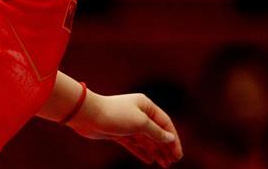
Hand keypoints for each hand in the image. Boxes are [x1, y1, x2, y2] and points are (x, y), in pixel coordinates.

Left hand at [67, 92, 182, 166]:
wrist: (89, 116)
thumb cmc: (116, 114)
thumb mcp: (140, 122)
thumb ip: (156, 132)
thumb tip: (169, 138)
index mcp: (146, 106)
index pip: (165, 123)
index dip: (173, 139)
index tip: (178, 154)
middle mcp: (139, 113)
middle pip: (157, 132)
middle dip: (166, 147)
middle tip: (173, 162)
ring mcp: (128, 124)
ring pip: (146, 140)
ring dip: (156, 151)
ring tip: (165, 164)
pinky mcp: (119, 133)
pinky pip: (134, 144)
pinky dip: (142, 152)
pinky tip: (149, 161)